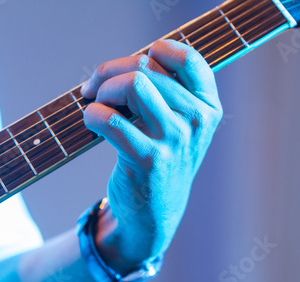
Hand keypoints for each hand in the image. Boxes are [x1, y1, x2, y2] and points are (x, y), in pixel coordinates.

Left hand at [81, 40, 221, 273]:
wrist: (154, 213)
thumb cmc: (161, 159)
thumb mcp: (178, 126)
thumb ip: (167, 91)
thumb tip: (127, 63)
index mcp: (208, 108)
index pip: (190, 59)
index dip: (158, 50)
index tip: (135, 62)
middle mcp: (197, 121)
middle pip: (148, 66)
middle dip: (111, 69)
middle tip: (94, 85)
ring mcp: (175, 141)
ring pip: (134, 83)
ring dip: (103, 87)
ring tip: (94, 100)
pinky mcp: (148, 160)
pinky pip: (111, 119)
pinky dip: (92, 114)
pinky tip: (91, 122)